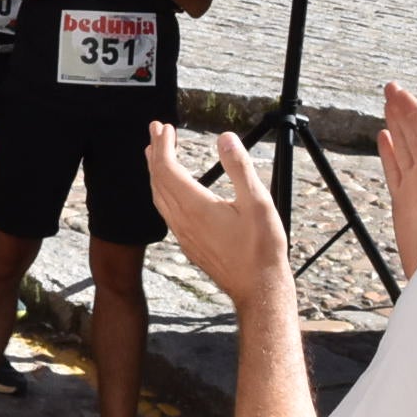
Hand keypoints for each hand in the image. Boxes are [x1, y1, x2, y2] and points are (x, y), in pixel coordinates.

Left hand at [144, 125, 290, 313]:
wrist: (258, 289)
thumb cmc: (261, 248)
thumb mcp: (258, 202)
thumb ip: (239, 168)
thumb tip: (224, 137)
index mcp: (195, 207)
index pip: (167, 169)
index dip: (163, 145)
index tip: (164, 127)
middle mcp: (182, 220)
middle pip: (158, 180)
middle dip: (155, 152)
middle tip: (155, 130)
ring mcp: (183, 234)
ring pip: (159, 197)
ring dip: (155, 172)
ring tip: (154, 154)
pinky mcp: (188, 243)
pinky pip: (166, 211)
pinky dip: (162, 190)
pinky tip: (170, 189)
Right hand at [374, 84, 416, 278]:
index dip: (413, 112)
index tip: (399, 93)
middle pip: (415, 135)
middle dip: (404, 111)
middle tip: (390, 88)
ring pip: (405, 148)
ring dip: (397, 126)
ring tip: (387, 105)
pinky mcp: (404, 202)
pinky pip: (395, 170)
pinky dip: (390, 153)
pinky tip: (384, 138)